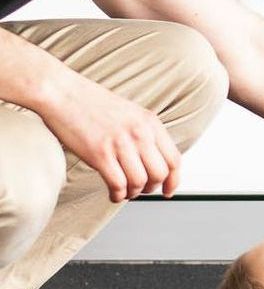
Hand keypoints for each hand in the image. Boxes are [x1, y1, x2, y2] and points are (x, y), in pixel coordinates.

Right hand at [39, 72, 180, 202]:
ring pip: (139, 182)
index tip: (168, 191)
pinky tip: (113, 193)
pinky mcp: (100, 154)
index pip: (174, 159)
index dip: (174, 180)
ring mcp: (120, 143)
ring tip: (124, 191)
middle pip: (160, 174)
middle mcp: (140, 133)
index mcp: (150, 122)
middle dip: (152, 187)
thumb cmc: (93, 104)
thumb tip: (156, 160)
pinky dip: (117, 195)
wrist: (63, 93)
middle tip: (141, 190)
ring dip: (133, 193)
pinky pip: (118, 185)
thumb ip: (146, 133)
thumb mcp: (131, 113)